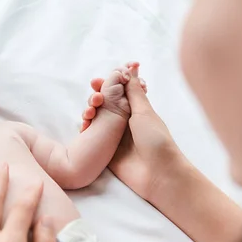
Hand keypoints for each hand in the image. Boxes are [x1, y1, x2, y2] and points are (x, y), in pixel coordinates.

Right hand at [81, 63, 181, 200]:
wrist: (157, 174)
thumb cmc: (156, 140)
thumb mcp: (144, 111)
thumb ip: (133, 90)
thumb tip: (131, 67)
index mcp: (135, 109)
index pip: (118, 91)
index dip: (108, 84)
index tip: (99, 80)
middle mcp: (123, 120)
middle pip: (104, 102)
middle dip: (96, 96)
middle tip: (95, 97)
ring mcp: (113, 134)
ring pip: (95, 117)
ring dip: (90, 111)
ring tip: (89, 113)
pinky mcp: (105, 148)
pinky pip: (91, 134)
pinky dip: (86, 128)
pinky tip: (84, 125)